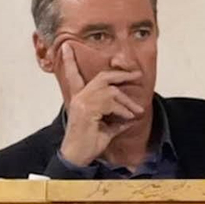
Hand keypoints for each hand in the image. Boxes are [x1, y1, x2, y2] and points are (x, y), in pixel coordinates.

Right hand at [56, 41, 145, 167]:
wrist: (78, 156)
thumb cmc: (90, 143)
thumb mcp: (107, 128)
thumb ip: (118, 120)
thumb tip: (133, 117)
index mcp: (79, 99)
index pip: (73, 76)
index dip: (69, 62)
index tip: (66, 47)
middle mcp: (78, 98)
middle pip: (102, 78)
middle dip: (122, 74)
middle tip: (138, 75)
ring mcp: (81, 103)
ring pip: (111, 92)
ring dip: (127, 102)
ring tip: (137, 111)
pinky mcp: (87, 109)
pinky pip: (111, 103)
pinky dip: (124, 110)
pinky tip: (129, 118)